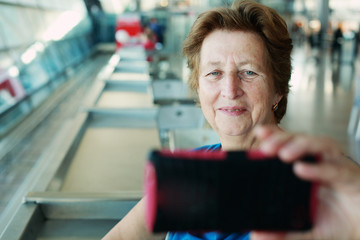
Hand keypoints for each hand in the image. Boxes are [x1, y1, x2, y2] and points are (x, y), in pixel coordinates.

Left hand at [252, 125, 359, 239]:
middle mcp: (320, 162)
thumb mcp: (306, 227)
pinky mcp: (351, 178)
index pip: (288, 146)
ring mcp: (336, 167)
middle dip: (283, 139)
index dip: (275, 136)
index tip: (259, 134)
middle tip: (266, 147)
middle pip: (300, 140)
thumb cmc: (337, 221)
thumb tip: (259, 235)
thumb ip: (285, 231)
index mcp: (306, 167)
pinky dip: (318, 169)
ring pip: (319, 145)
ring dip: (300, 145)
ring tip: (283, 154)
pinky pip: (335, 169)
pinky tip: (302, 169)